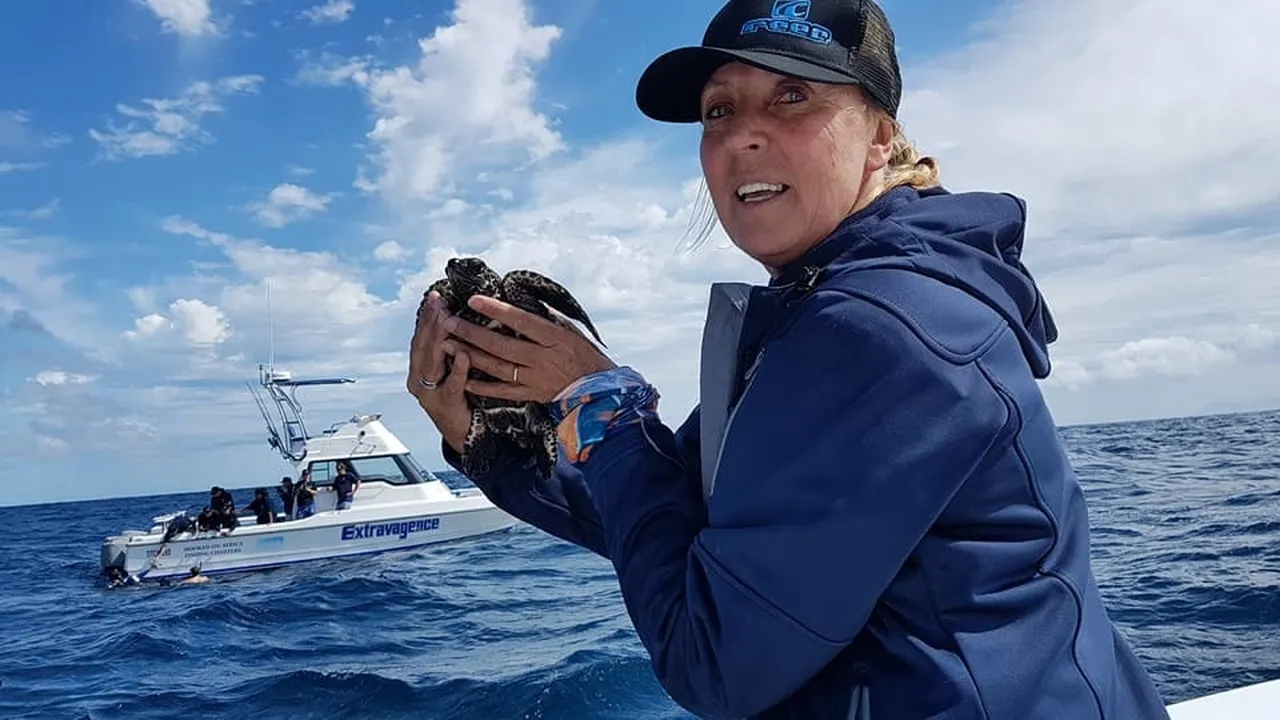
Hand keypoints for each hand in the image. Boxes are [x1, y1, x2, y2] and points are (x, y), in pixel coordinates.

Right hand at [406, 291, 474, 453]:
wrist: (461, 432)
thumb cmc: (458, 396)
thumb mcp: (449, 368)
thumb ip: (449, 348)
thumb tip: (456, 319)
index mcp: (419, 368)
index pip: (421, 337)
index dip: (427, 317)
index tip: (434, 296)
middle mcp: (418, 379)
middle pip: (423, 346)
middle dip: (430, 321)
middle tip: (438, 301)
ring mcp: (429, 393)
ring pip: (432, 362)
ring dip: (439, 338)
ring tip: (447, 319)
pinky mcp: (444, 405)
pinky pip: (451, 385)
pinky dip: (457, 369)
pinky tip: (463, 354)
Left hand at [442, 295, 615, 402]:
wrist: (599, 391)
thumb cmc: (585, 355)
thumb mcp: (572, 331)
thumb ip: (547, 318)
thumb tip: (523, 303)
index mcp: (554, 338)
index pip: (521, 321)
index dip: (496, 310)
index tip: (473, 300)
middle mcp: (543, 359)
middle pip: (502, 345)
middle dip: (472, 333)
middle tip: (448, 322)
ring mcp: (536, 379)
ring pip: (497, 368)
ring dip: (470, 356)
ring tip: (446, 345)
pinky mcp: (532, 395)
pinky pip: (502, 392)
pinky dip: (482, 385)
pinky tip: (463, 377)